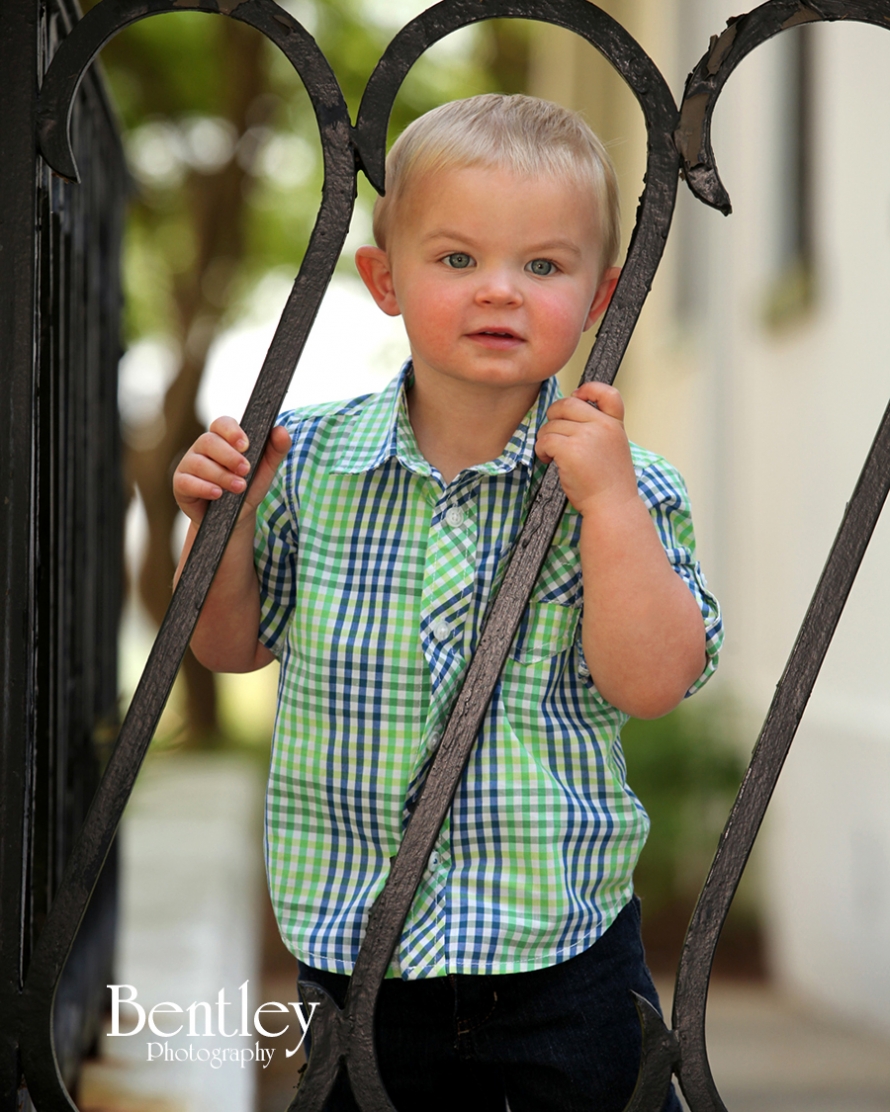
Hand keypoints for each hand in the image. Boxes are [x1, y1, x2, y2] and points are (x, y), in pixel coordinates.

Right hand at [173, 417, 291, 525]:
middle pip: (209, 441)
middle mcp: (202, 447)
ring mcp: (189, 464)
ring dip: (221, 475)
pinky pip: (187, 482)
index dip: (232, 431)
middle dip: (229, 456)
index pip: (222, 423)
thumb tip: (282, 431)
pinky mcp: (181, 484)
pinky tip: (217, 494)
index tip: (246, 445)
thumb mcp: (265, 470)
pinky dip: (204, 487)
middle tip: (246, 470)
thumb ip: (275, 450)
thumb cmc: (248, 487)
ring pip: (199, 463)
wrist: (235, 518)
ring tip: (239, 487)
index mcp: (222, 438)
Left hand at [534, 382, 636, 515]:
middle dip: (554, 417)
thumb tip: (570, 419)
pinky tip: (548, 460)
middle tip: (553, 435)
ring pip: (552, 424)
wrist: (612, 506)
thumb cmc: (609, 485)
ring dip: (546, 439)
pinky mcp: (570, 450)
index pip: (608, 393)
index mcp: (615, 425)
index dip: (589, 389)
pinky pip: (545, 440)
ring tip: (553, 455)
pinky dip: (541, 450)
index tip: (578, 396)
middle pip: (567, 404)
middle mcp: (603, 426)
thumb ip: (599, 431)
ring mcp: (587, 436)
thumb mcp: (614, 449)